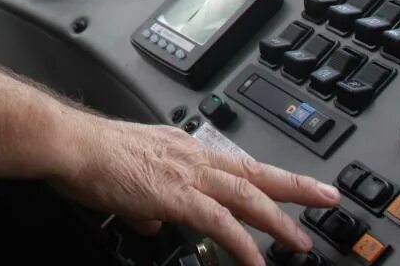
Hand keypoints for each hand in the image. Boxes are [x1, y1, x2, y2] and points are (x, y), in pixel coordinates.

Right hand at [52, 112, 339, 265]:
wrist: (71, 145)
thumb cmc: (89, 156)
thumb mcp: (128, 180)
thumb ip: (148, 202)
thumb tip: (155, 221)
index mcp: (181, 147)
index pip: (234, 164)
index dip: (267, 176)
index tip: (290, 185)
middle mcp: (191, 155)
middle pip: (255, 172)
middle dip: (295, 186)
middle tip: (328, 196)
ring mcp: (187, 173)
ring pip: (248, 195)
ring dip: (280, 220)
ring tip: (302, 242)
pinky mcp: (178, 194)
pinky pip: (222, 222)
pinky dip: (243, 243)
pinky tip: (256, 261)